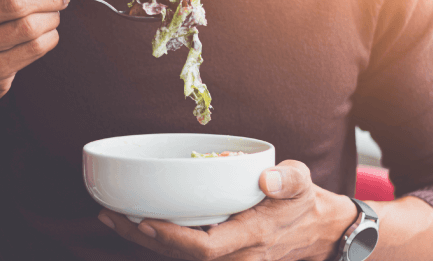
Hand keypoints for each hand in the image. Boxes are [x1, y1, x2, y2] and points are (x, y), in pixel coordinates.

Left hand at [97, 160, 357, 260]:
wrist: (322, 234)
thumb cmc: (307, 204)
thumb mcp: (304, 184)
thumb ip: (288, 181)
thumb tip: (266, 180)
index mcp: (252, 236)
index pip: (204, 248)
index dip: (170, 239)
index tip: (142, 220)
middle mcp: (237, 257)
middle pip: (181, 257)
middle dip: (141, 239)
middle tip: (109, 215)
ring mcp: (230, 260)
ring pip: (180, 259)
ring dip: (144, 241)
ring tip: (112, 218)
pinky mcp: (225, 256)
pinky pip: (186, 254)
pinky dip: (160, 241)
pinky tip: (138, 224)